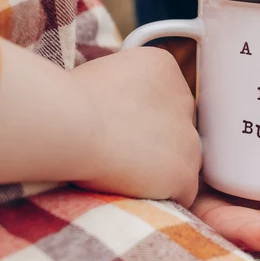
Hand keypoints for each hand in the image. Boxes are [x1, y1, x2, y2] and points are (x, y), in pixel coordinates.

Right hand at [0, 42, 200, 205]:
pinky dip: (160, 195)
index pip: (163, 96)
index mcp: (163, 66)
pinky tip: (133, 189)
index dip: (139, 116)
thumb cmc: (70, 100)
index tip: (115, 124)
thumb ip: (122, 85)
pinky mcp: (185, 172)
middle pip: (175, 127)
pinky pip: (181, 191)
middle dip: (152, 141)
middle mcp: (184, 98)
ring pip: (181, 159)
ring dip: (157, 169)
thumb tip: (118, 105)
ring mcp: (189, 137)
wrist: (70, 124)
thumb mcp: (100, 71)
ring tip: (121, 170)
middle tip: (118, 150)